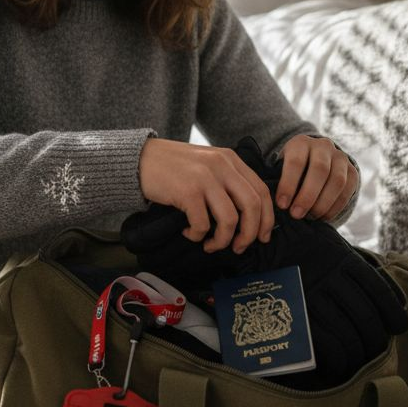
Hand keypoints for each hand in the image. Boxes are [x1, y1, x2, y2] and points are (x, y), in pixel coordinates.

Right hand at [138, 138, 273, 253]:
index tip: (263, 237)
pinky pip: (202, 224)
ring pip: (230, 219)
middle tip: (239, 247)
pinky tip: (189, 232)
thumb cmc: (174, 168)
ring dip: (222, 240)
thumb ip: (228, 181)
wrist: (140, 159)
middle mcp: (222, 166)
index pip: (262, 191)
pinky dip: (198, 235)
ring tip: (210, 244)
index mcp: (231, 160)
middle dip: (250, 234)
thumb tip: (249, 217)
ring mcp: (205, 178)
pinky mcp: (187, 191)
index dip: (267, 218)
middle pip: (252, 206)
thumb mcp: (208, 165)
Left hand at [274, 135, 357, 220]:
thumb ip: (277, 183)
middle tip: (296, 215)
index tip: (282, 205)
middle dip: (307, 196)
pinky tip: (323, 217)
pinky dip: (336, 207)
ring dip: (323, 203)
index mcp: (301, 143)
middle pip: (319, 170)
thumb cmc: (291, 172)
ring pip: (337, 180)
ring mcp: (340, 157)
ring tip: (310, 217)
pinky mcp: (352, 171)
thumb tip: (272, 206)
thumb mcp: (280, 169)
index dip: (288, 185)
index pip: (296, 162)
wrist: (314, 162)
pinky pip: (347, 190)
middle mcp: (323, 146)